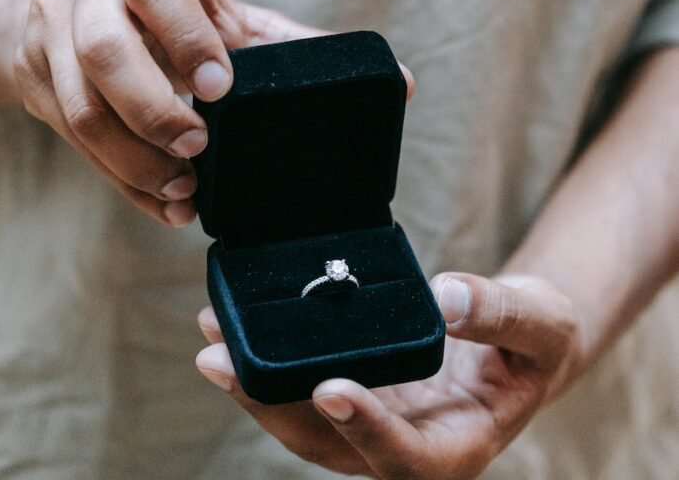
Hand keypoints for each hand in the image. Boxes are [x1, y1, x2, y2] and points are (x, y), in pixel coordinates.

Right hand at [11, 0, 328, 225]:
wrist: (79, 5)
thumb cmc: (167, 8)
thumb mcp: (215, 8)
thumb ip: (277, 40)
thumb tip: (367, 69)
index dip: (188, 39)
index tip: (220, 90)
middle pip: (105, 53)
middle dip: (155, 112)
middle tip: (198, 149)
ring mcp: (50, 32)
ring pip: (83, 110)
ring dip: (137, 161)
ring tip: (183, 187)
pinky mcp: (33, 76)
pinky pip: (72, 142)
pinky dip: (122, 179)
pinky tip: (162, 199)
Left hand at [195, 272, 583, 478]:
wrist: (521, 339)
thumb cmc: (538, 338)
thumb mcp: (542, 321)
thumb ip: (500, 313)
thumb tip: (448, 297)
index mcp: (458, 444)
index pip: (405, 457)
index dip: (367, 429)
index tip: (330, 389)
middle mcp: (408, 444)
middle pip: (332, 444)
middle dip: (274, 407)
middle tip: (221, 361)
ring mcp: (379, 420)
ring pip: (307, 421)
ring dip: (257, 386)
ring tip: (213, 339)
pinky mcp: (363, 390)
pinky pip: (309, 384)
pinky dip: (272, 362)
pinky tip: (236, 329)